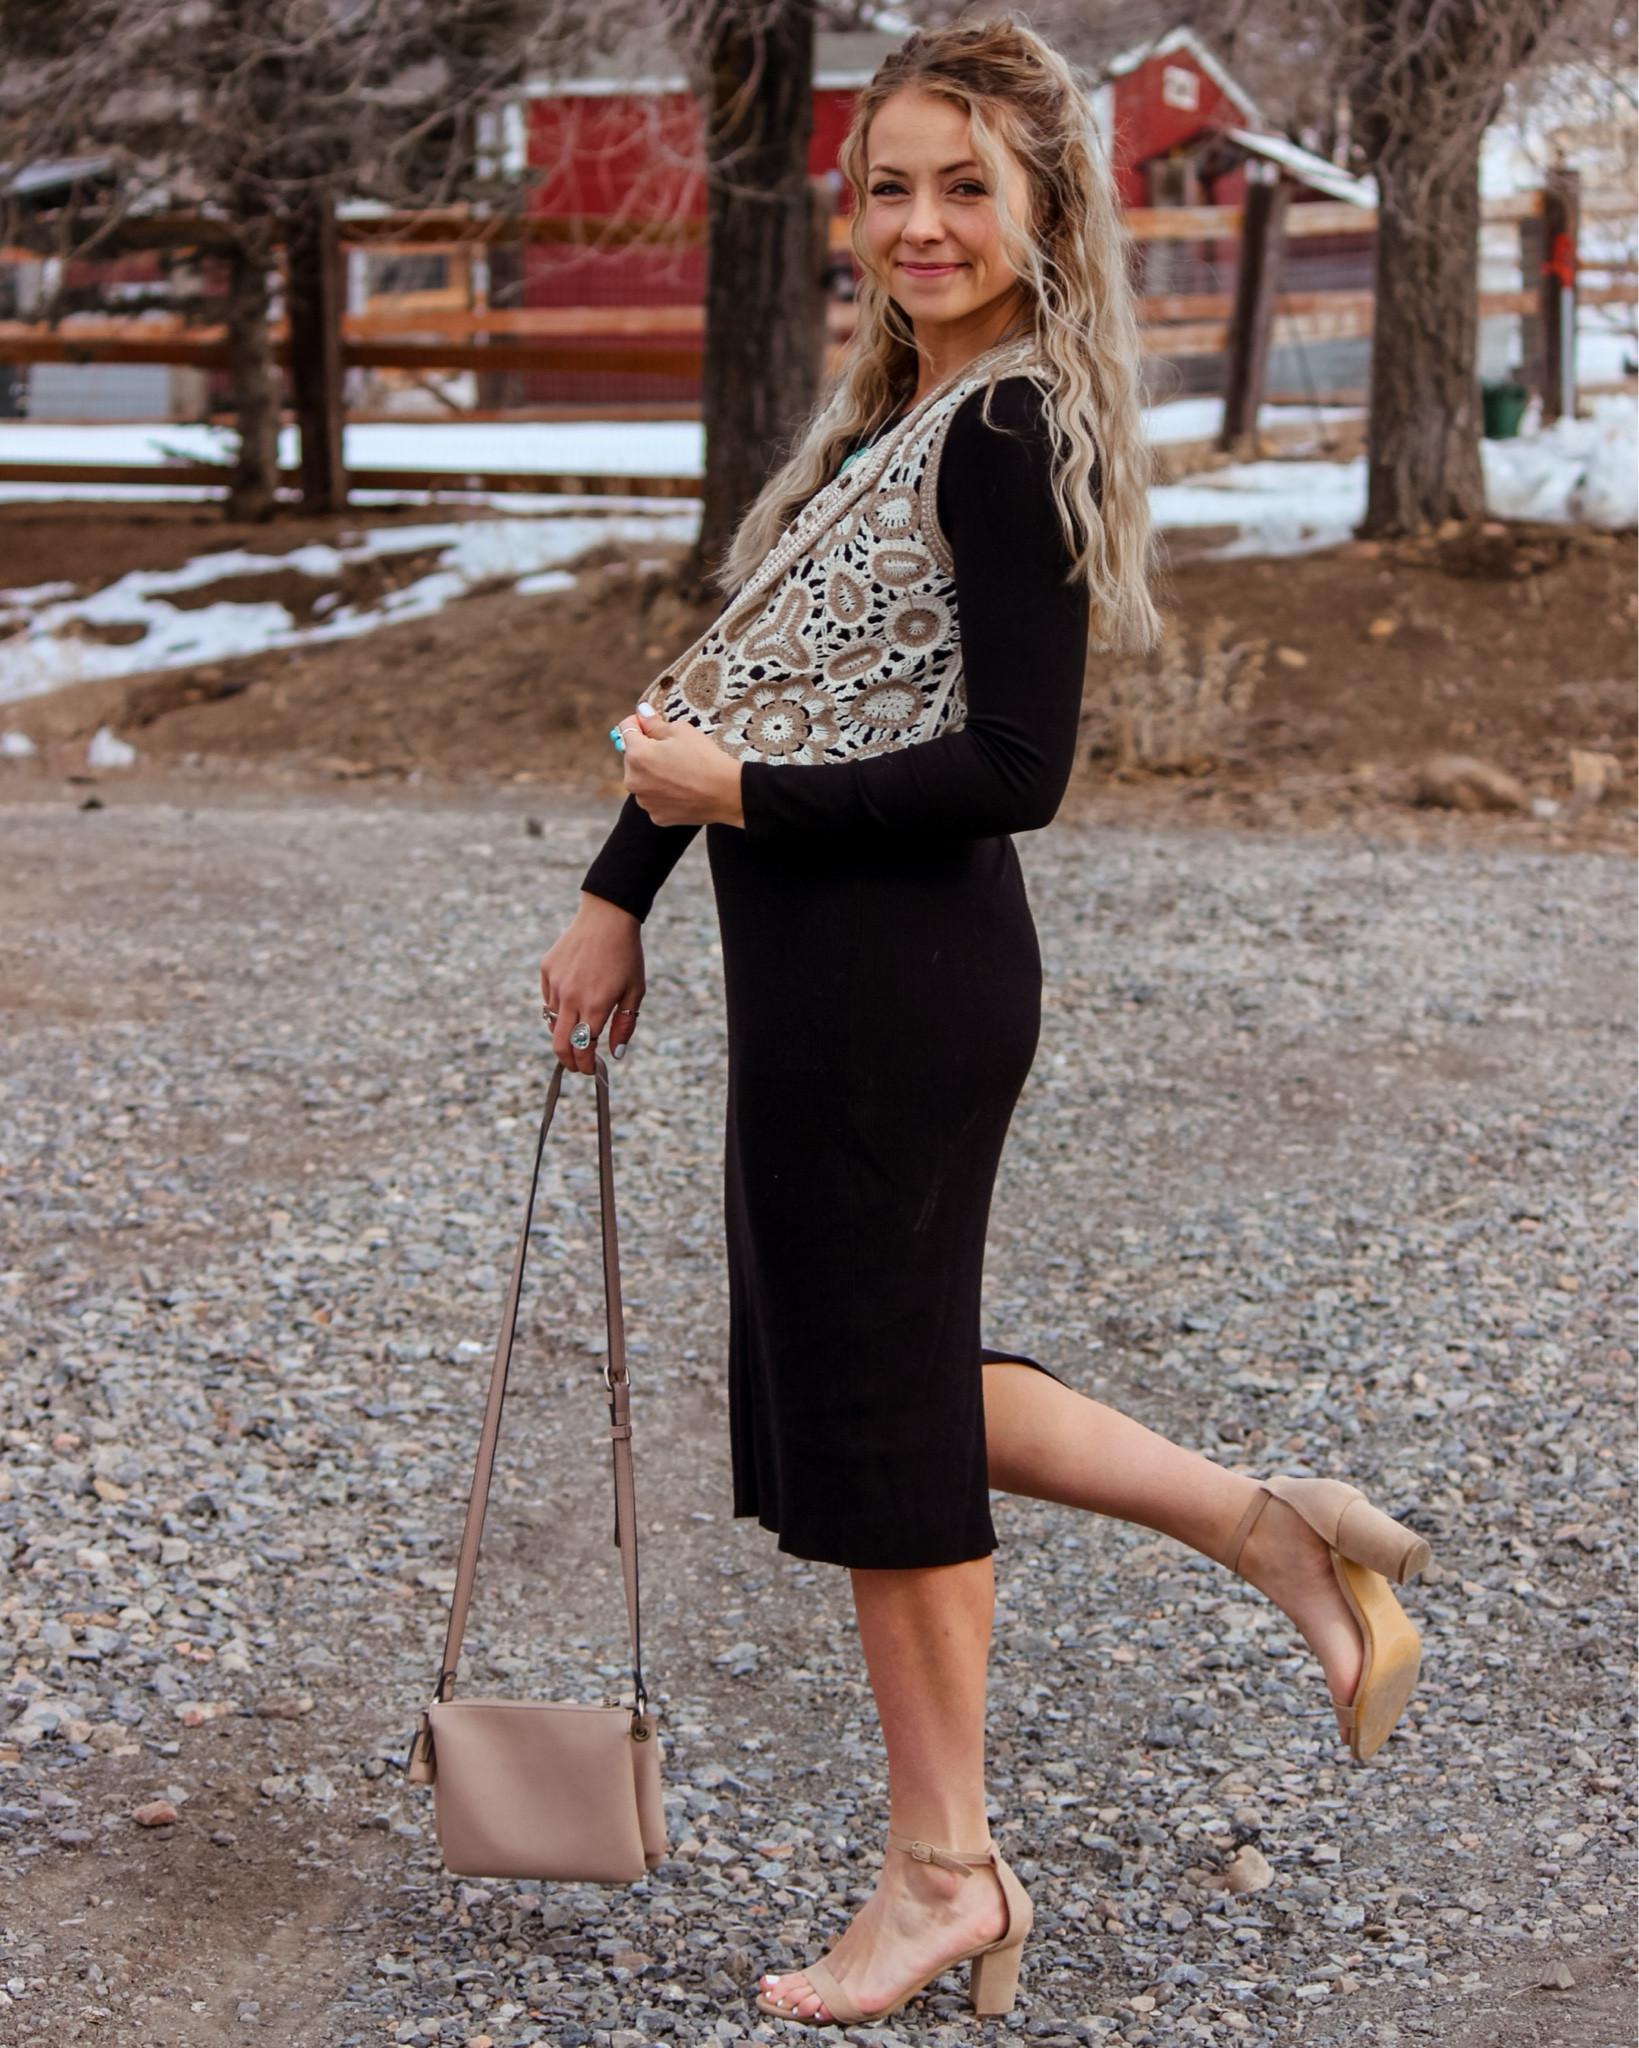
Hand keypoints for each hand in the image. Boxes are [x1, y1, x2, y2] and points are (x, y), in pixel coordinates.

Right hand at [540, 893, 644, 1073]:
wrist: (607, 917)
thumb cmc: (626, 955)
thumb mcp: (634, 992)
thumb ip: (624, 1026)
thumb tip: (614, 1055)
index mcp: (596, 1005)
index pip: (585, 1048)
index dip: (586, 1065)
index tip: (591, 1070)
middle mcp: (571, 997)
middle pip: (560, 1045)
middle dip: (568, 1062)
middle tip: (577, 1066)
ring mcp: (556, 983)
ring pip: (553, 1022)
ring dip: (566, 1033)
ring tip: (581, 1028)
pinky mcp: (547, 970)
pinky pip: (548, 999)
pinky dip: (559, 1008)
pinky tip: (574, 998)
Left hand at [618, 702, 743, 827]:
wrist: (727, 793)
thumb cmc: (705, 758)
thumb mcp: (680, 731)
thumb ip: (654, 723)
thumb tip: (641, 713)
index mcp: (636, 755)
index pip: (625, 729)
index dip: (638, 722)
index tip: (649, 722)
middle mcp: (633, 781)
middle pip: (632, 757)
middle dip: (647, 751)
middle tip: (673, 751)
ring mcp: (644, 801)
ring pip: (643, 780)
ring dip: (654, 774)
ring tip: (680, 772)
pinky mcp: (657, 816)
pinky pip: (655, 798)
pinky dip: (664, 793)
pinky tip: (683, 789)